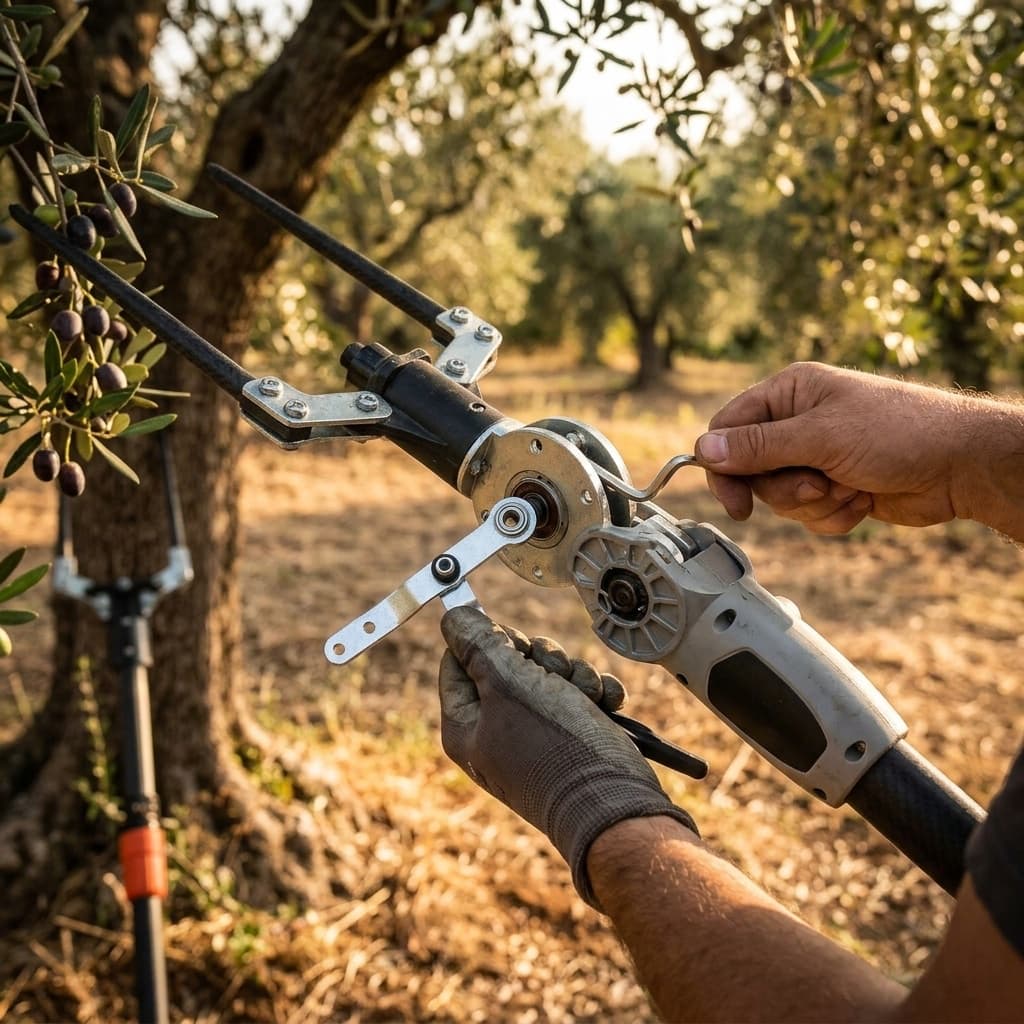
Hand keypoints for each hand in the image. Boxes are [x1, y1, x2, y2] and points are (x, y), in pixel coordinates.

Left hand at [438, 606, 696, 907]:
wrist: (613, 803)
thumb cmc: (554, 747)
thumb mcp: (508, 683)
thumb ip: (478, 644)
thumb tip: (452, 618)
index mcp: (465, 724)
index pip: (458, 658)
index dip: (487, 641)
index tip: (512, 643)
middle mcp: (495, 731)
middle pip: (507, 661)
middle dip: (540, 657)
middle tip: (552, 673)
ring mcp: (534, 736)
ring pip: (549, 674)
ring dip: (574, 674)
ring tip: (586, 697)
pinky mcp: (571, 738)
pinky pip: (579, 695)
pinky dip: (595, 694)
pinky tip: (606, 706)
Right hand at [694, 362, 1018, 535]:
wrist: (960, 466)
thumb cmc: (898, 432)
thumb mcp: (820, 436)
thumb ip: (758, 446)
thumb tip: (704, 449)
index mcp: (789, 393)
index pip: (729, 428)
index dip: (724, 465)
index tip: (735, 500)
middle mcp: (798, 423)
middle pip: (752, 471)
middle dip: (785, 489)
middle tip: (816, 485)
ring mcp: (816, 457)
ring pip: (780, 498)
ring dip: (815, 503)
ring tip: (851, 487)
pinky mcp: (834, 487)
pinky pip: (809, 515)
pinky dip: (834, 515)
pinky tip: (863, 500)